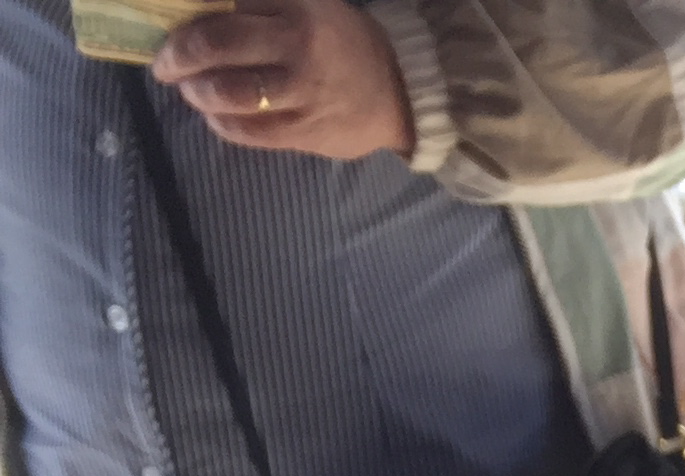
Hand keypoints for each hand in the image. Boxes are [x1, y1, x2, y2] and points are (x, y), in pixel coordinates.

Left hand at [154, 0, 412, 159]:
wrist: (397, 91)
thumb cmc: (339, 42)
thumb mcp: (305, 5)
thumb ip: (258, 7)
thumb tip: (203, 12)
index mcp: (291, 8)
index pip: (224, 7)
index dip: (186, 17)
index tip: (166, 24)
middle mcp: (295, 45)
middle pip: (217, 44)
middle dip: (178, 54)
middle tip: (164, 64)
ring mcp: (301, 92)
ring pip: (229, 92)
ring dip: (197, 92)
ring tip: (189, 90)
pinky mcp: (304, 131)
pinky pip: (248, 131)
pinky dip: (221, 122)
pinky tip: (214, 116)